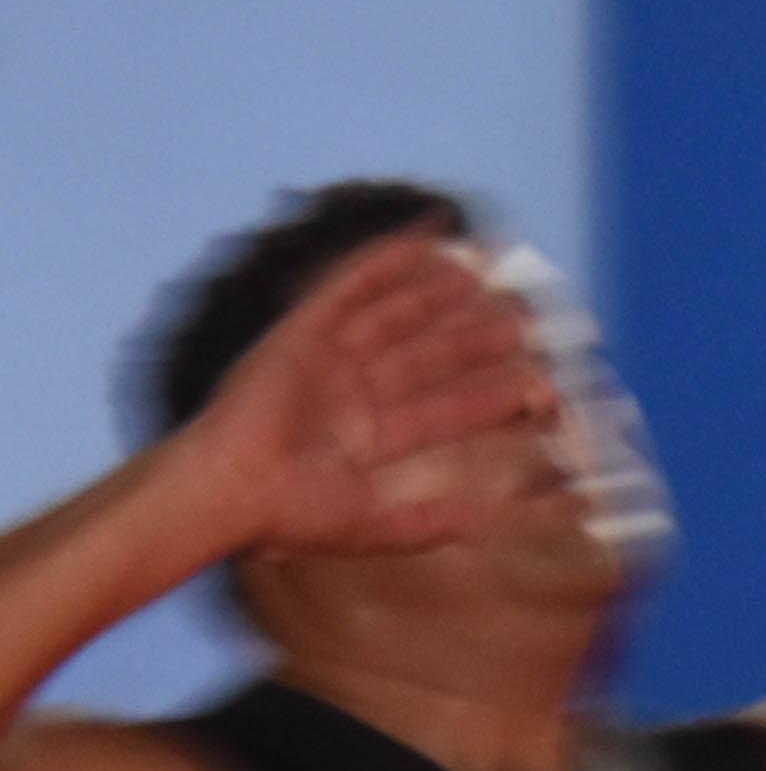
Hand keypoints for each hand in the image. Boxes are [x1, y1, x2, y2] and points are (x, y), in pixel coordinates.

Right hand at [163, 233, 549, 560]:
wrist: (230, 489)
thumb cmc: (287, 516)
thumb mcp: (369, 526)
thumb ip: (423, 525)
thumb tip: (478, 524)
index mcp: (367, 438)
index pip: (440, 411)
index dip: (483, 395)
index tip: (529, 381)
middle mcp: (349, 395)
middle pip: (424, 357)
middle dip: (470, 340)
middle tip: (520, 322)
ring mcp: (324, 362)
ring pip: (392, 318)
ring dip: (435, 296)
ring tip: (480, 273)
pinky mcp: (298, 334)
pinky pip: (345, 289)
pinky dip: (380, 264)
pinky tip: (419, 243)